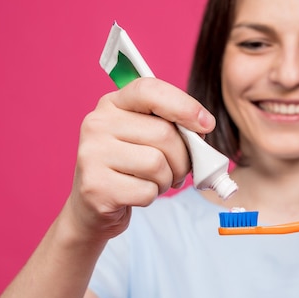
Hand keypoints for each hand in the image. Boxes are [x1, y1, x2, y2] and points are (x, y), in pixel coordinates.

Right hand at [64, 77, 214, 242]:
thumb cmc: (130, 167)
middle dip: (182, 158)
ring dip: (167, 179)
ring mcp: (92, 155)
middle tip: (177, 170)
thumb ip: (172, 125)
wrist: (93, 207)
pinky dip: (152, 196)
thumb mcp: (145, 137)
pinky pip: (147, 191)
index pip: (149, 90)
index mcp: (112, 104)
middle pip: (163, 134)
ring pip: (157, 164)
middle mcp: (97, 124)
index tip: (207, 124)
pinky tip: (138, 194)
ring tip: (154, 181)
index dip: (184, 105)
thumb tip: (203, 127)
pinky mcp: (96, 188)